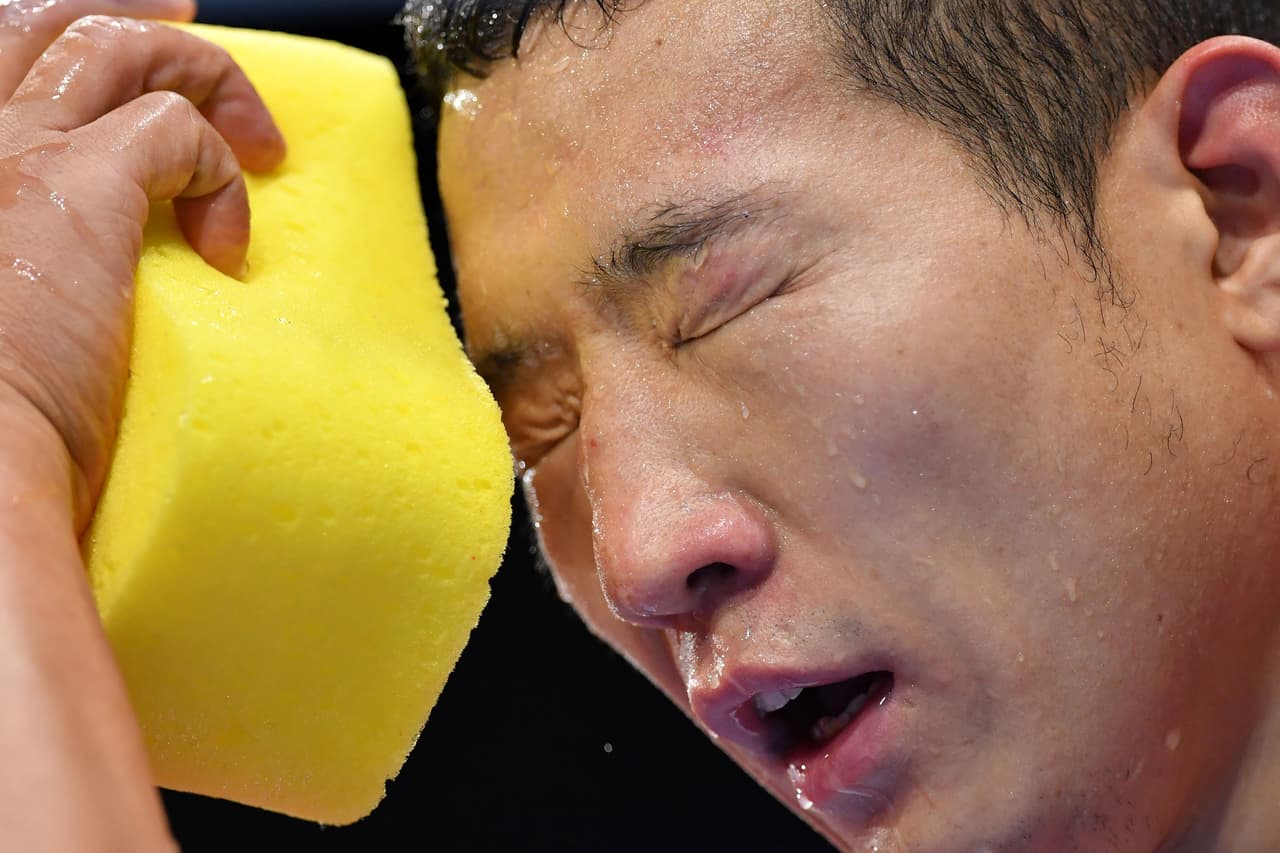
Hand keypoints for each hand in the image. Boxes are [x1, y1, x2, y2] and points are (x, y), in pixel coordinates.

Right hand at [0, 0, 285, 522]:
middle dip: (135, 25)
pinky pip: (172, 128)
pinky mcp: (76, 188)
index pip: (3, 60)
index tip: (142, 49)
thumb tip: (85, 286)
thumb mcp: (4, 318)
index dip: (70, 35)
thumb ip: (30, 265)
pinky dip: (218, 171)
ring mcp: (9, 153)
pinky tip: (229, 247)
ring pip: (112, 50)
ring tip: (258, 143)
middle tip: (199, 45)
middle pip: (47, 27)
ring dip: (198, 77)